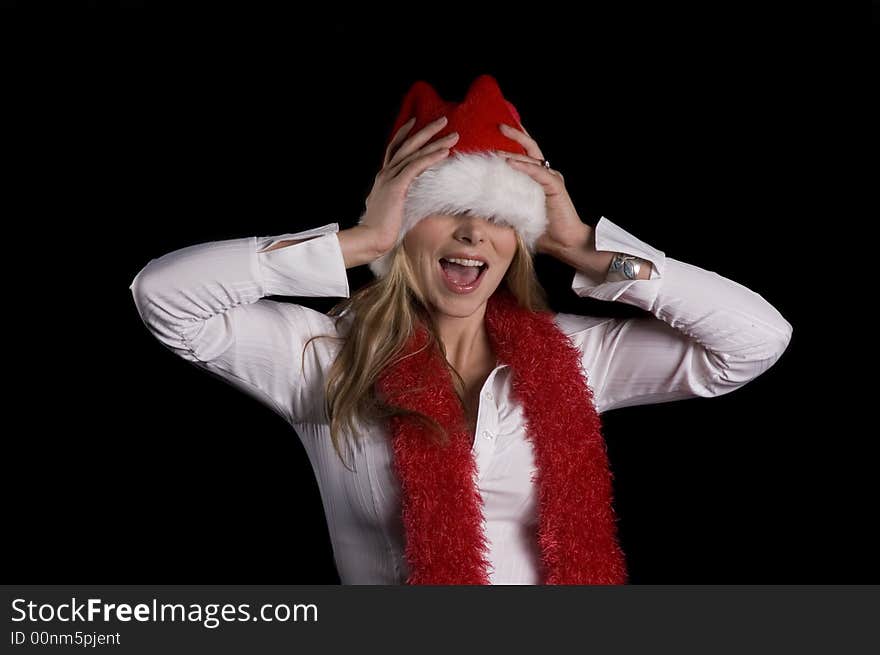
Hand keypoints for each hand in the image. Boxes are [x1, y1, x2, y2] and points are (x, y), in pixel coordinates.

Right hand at [359, 115, 459, 253]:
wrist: (370, 238)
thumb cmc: (380, 229)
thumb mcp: (388, 208)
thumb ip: (394, 198)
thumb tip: (402, 198)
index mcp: (383, 177)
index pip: (394, 149)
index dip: (404, 134)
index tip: (415, 122)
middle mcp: (385, 174)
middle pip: (407, 145)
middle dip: (426, 131)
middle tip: (443, 120)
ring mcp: (390, 179)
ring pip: (415, 153)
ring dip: (435, 142)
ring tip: (453, 135)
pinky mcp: (397, 187)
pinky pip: (417, 167)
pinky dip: (431, 157)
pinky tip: (444, 151)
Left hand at [495, 123, 590, 254]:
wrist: (565, 242)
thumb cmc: (544, 231)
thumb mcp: (519, 215)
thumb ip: (505, 206)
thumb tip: (481, 207)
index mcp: (539, 178)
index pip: (526, 154)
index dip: (515, 141)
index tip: (499, 131)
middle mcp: (547, 174)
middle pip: (531, 148)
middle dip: (516, 135)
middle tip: (499, 126)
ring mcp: (552, 178)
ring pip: (532, 159)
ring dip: (513, 154)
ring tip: (497, 151)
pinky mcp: (555, 187)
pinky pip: (538, 173)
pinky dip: (524, 167)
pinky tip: (510, 163)